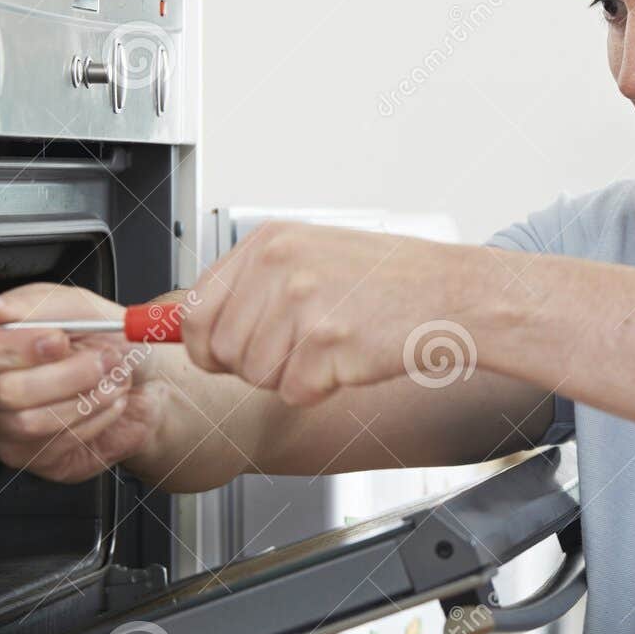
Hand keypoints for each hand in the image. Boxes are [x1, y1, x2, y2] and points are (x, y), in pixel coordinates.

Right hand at [0, 283, 170, 482]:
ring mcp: (6, 429)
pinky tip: (107, 400)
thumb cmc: (106, 339)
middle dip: (67, 373)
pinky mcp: (37, 457)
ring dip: (86, 395)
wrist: (148, 378)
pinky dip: (96, 417)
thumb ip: (28, 305)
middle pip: (3, 392)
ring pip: (30, 422)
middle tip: (103, 357)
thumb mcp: (75, 307)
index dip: (12, 348)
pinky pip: (57, 444)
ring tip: (112, 377)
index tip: (58, 338)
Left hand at [181, 221, 474, 406]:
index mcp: (270, 242)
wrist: (451, 293)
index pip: (195, 309)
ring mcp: (303, 302)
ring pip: (256, 376)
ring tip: (333, 346)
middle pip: (222, 351)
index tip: (216, 356)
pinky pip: (295, 391)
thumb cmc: (389, 280)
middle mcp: (280, 266)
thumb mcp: (311, 257)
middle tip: (301, 348)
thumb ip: (251, 286)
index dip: (205, 345)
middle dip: (256, 364)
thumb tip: (183, 325)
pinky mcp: (327, 341)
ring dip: (292, 377)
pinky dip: (321, 388)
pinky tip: (351, 357)